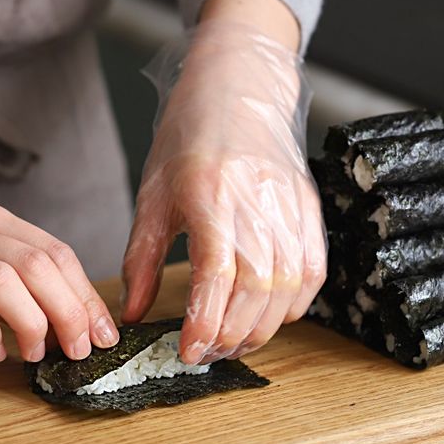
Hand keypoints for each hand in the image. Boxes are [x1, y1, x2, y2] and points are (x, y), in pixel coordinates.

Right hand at [0, 196, 118, 361]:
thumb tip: (76, 317)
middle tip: (79, 348)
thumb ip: (18, 274)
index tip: (103, 332)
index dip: (85, 294)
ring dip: (32, 323)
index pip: (55, 251)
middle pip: (37, 264)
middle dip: (69, 311)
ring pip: (2, 281)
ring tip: (37, 352)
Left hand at [121, 17, 325, 363]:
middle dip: (230, 336)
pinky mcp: (310, 210)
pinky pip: (311, 273)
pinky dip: (292, 307)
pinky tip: (267, 317)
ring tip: (232, 342)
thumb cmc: (189, 139)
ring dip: (260, 328)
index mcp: (210, 196)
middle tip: (206, 354)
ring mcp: (290, 208)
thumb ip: (141, 260)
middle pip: (255, 291)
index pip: (215, 275)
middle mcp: (256, 203)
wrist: (237, 89)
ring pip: (286, 289)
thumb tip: (132, 314)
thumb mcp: (153, 196)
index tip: (189, 351)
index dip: (204, 322)